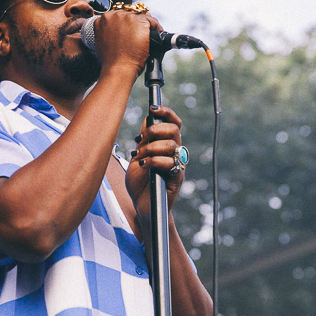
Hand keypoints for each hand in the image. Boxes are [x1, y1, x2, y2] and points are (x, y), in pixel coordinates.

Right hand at [88, 9, 160, 75]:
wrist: (119, 67)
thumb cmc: (111, 60)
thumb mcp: (103, 42)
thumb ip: (109, 32)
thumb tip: (120, 31)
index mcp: (103, 19)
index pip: (119, 16)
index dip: (126, 24)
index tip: (130, 31)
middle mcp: (114, 15)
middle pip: (130, 15)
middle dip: (135, 24)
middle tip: (140, 36)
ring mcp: (127, 17)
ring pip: (141, 17)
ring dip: (146, 26)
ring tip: (149, 36)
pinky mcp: (140, 21)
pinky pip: (152, 21)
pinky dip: (156, 27)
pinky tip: (157, 34)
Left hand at [125, 105, 184, 221]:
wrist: (142, 207)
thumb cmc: (139, 184)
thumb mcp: (137, 158)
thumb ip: (143, 141)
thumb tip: (147, 119)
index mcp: (165, 145)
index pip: (173, 123)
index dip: (166, 112)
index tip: (153, 108)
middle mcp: (174, 153)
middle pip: (174, 130)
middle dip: (156, 130)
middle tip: (142, 138)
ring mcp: (177, 165)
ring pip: (172, 145)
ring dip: (152, 147)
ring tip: (141, 157)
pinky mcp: (176, 178)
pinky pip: (170, 163)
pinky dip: (154, 161)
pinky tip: (145, 166)